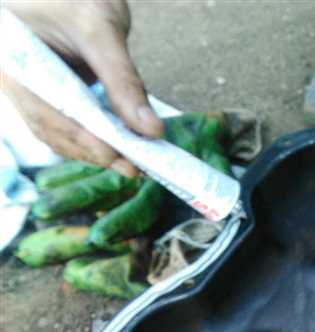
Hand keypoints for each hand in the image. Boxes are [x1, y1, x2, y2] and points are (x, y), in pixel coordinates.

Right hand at [2, 0, 163, 176]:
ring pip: (58, 133)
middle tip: (134, 168)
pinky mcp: (48, 95)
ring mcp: (29, 89)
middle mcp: (14, 78)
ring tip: (133, 164)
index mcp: (11, 57)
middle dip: (93, 151)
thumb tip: (151, 130)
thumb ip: (124, 81)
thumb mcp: (102, 32)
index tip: (115, 154)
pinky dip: (94, 140)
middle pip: (52, 128)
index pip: (45, 110)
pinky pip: (67, 125)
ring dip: (95, 152)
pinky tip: (121, 149)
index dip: (80, 137)